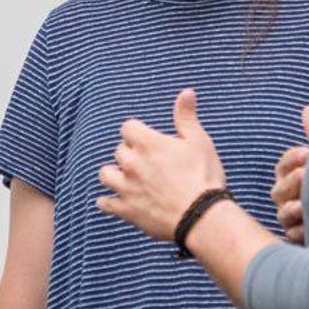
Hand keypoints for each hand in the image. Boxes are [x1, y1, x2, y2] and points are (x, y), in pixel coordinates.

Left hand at [97, 88, 226, 242]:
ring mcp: (126, 187)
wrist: (201, 216)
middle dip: (130, 153)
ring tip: (125, 177)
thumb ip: (186, 116)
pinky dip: (107, 202)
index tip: (148, 139)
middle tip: (147, 162)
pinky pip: (105, 203)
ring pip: (105, 174)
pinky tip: (113, 201)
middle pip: (119, 150)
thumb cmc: (203, 176)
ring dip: (113, 174)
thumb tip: (186, 92)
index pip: (128, 127)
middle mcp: (131, 163)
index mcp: (147, 144)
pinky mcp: (126, 210)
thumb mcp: (199, 141)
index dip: (138, 132)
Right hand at [271, 104, 308, 243]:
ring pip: (283, 213)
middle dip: (292, 182)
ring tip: (303, 206)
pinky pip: (291, 236)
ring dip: (292, 208)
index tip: (306, 153)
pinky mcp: (300, 238)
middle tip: (305, 175)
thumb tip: (307, 108)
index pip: (284, 165)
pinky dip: (299, 232)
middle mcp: (287, 197)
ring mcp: (291, 219)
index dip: (292, 159)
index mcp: (292, 175)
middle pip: (280, 189)